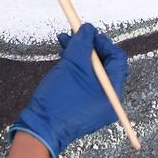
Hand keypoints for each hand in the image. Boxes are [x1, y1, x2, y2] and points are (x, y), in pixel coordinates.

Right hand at [10, 24, 128, 157]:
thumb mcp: (72, 65)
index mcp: (113, 92)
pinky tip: (64, 55)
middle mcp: (109, 100)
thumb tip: (88, 29)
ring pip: (93, 71)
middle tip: (76, 33)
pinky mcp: (84, 106)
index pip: (117, 58)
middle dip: (89, 46)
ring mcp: (97, 105)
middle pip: (106, 64)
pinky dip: (76, 68)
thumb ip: (82, 43)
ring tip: (65, 40)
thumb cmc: (58, 99)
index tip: (88, 32)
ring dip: (80, 54)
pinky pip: (85, 82)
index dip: (103, 42)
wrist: (40, 128)